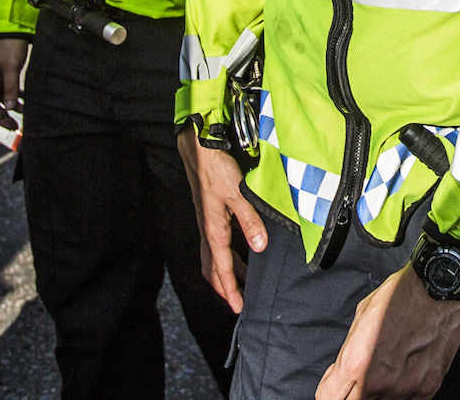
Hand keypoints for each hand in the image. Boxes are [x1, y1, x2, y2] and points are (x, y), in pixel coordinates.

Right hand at [0, 37, 28, 130]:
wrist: (10, 25)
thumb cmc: (9, 46)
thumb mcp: (11, 68)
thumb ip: (10, 88)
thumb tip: (10, 107)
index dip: (0, 119)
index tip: (13, 126)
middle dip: (7, 113)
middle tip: (20, 121)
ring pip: (4, 94)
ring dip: (13, 102)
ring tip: (27, 108)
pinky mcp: (6, 67)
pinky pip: (8, 85)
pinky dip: (16, 92)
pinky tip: (26, 94)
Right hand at [190, 137, 266, 311]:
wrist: (200, 150)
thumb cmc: (217, 170)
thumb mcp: (237, 195)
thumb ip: (250, 220)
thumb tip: (259, 247)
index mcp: (214, 231)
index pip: (221, 270)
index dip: (230, 291)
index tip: (238, 309)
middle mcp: (208, 231)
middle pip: (212, 269)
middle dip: (224, 287)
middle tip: (239, 302)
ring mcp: (208, 223)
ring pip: (214, 257)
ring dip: (226, 272)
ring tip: (243, 282)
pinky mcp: (211, 214)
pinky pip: (218, 245)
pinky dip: (227, 256)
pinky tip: (241, 251)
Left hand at [317, 263, 459, 399]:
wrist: (438, 289)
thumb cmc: (401, 296)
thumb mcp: (361, 317)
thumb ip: (350, 351)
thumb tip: (343, 372)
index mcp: (355, 362)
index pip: (328, 397)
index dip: (331, 390)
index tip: (337, 384)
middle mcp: (378, 381)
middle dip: (354, 392)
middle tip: (362, 377)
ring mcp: (404, 388)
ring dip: (380, 393)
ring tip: (389, 369)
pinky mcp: (427, 389)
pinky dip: (403, 393)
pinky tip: (405, 374)